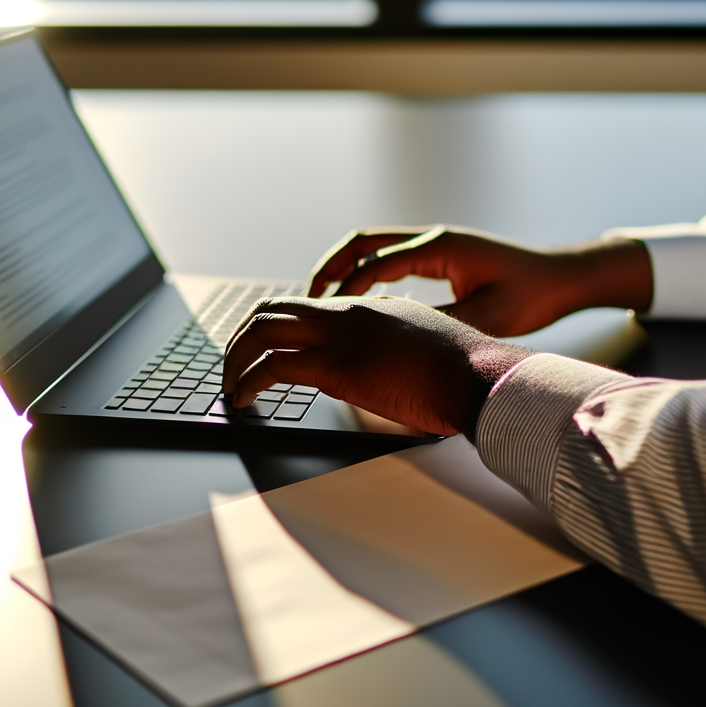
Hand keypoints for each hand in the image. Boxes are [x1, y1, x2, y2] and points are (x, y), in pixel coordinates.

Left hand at [219, 296, 535, 438]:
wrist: (476, 374)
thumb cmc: (464, 370)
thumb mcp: (425, 347)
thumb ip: (398, 350)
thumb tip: (387, 372)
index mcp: (371, 307)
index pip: (309, 307)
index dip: (279, 328)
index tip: (267, 350)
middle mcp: (348, 313)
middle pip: (273, 309)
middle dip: (243, 336)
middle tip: (233, 363)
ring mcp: (339, 337)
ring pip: (263, 331)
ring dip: (235, 358)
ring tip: (229, 385)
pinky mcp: (335, 367)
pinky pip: (272, 368)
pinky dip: (247, 383)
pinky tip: (242, 399)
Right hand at [308, 226, 652, 337]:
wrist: (561, 279)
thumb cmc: (531, 295)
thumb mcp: (487, 316)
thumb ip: (441, 323)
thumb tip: (399, 339)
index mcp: (440, 247)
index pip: (378, 264)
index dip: (348, 289)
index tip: (326, 315)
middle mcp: (432, 239)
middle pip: (363, 243)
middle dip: (330, 269)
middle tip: (306, 299)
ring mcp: (434, 244)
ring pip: (373, 248)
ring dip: (344, 270)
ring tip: (320, 301)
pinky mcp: (439, 256)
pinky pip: (389, 259)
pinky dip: (365, 275)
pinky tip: (358, 304)